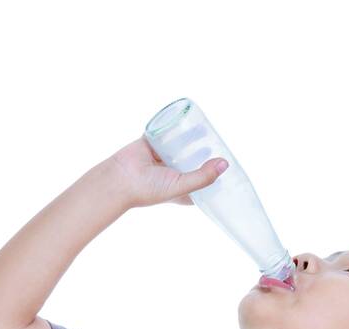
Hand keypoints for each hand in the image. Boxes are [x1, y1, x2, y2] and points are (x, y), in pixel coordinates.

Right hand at [108, 136, 227, 209]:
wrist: (120, 178)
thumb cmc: (150, 189)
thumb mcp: (181, 186)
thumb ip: (202, 177)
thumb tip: (224, 164)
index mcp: (182, 189)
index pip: (203, 182)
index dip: (215, 175)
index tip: (227, 165)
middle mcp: (174, 174)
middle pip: (194, 161)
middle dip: (206, 153)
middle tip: (220, 142)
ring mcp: (163, 158)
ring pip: (182, 146)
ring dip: (193, 138)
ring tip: (206, 130)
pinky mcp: (153, 143)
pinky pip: (168, 132)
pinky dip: (175, 126)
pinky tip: (188, 119)